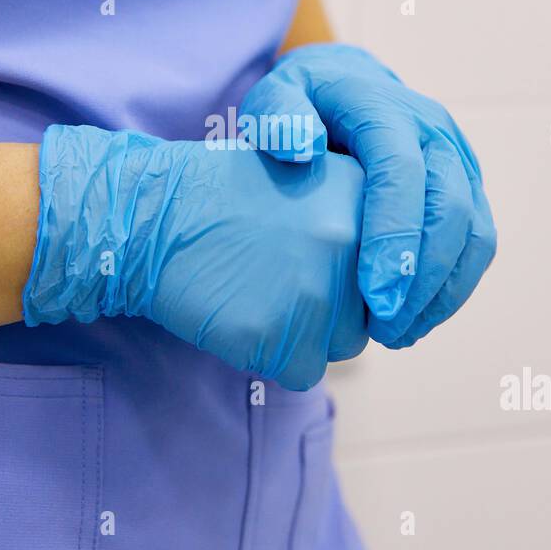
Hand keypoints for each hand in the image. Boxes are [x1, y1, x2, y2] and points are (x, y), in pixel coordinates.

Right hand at [22, 126, 366, 389]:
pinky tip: (240, 315)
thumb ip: (358, 221)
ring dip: (305, 332)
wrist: (151, 216)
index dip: (353, 273)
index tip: (312, 263)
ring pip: (341, 345)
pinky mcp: (282, 335)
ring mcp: (317, 291)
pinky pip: (301, 370)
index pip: (391, 264)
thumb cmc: (223, 198)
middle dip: (329, 306)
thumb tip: (399, 279)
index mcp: (363, 195)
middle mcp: (350, 241)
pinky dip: (273, 355)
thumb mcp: (305, 179)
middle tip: (275, 277)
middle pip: (368, 309)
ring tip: (258, 292)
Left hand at [240, 43, 495, 346]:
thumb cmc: (304, 104)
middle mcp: (435, 133)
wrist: (347, 87)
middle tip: (384, 329)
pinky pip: (477, 245)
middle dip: (422, 278)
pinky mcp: (470, 190)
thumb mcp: (274, 99)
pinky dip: (451, 289)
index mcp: (387, 109)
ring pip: (474, 233)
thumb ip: (277, 117)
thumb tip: (301, 149)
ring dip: (442, 293)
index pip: (402, 172)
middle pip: (449, 209)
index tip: (373, 296)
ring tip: (397, 335)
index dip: (394, 235)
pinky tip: (413, 322)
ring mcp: (460, 163)